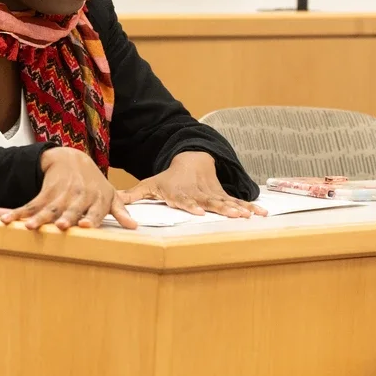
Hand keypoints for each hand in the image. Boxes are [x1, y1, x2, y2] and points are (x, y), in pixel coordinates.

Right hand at [2, 146, 135, 230]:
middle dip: (66, 216)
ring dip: (39, 216)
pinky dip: (20, 211)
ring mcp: (61, 192)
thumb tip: (134, 227)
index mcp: (98, 198)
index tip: (85, 226)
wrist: (72, 158)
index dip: (91, 218)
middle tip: (60, 226)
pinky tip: (8, 219)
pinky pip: (32, 203)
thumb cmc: (94, 182)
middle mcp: (80, 195)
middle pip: (72, 208)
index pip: (95, 210)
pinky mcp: (46, 191)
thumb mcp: (109, 194)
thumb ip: (120, 211)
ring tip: (28, 226)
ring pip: (50, 207)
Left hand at [120, 151, 267, 218]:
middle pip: (210, 201)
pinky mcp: (223, 195)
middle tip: (231, 215)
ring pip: (226, 201)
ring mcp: (213, 194)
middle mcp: (199, 194)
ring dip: (238, 208)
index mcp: (180, 193)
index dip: (191, 205)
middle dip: (220, 208)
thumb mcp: (149, 183)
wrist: (192, 159)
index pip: (185, 199)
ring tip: (248, 216)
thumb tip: (113, 203)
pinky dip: (250, 207)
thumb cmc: (168, 178)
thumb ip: (133, 196)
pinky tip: (261, 213)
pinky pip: (238, 201)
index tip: (198, 211)